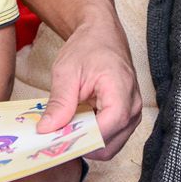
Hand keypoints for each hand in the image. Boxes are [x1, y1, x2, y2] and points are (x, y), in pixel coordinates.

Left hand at [36, 19, 141, 159]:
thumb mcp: (66, 71)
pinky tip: (75, 123)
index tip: (55, 138)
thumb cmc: (87, 47)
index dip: (80, 138)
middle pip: (108, 144)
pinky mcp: (127, 117)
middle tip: (55, 136)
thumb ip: (59, 102)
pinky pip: (111, 138)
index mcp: (120, 91)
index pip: (105, 129)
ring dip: (86, 142)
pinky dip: (91, 136)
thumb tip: (47, 129)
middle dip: (80, 144)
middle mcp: (133, 107)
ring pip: (110, 146)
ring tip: (64, 127)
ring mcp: (133, 114)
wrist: (101, 35)